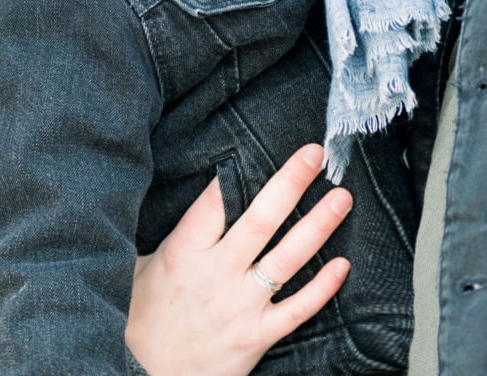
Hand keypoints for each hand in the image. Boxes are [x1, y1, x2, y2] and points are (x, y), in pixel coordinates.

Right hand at [125, 144, 351, 375]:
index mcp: (183, 253)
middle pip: (260, 221)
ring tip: (341, 198)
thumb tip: (203, 192)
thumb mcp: (145, 265)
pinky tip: (343, 265)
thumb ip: (178, 233)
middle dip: (290, 184)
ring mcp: (239, 307)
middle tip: (315, 156)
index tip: (263, 149)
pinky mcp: (256, 337)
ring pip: (286, 260)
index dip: (236, 174)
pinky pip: (296, 310)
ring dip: (318, 226)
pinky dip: (323, 288)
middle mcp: (216, 276)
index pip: (214, 203)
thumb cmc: (144, 318)